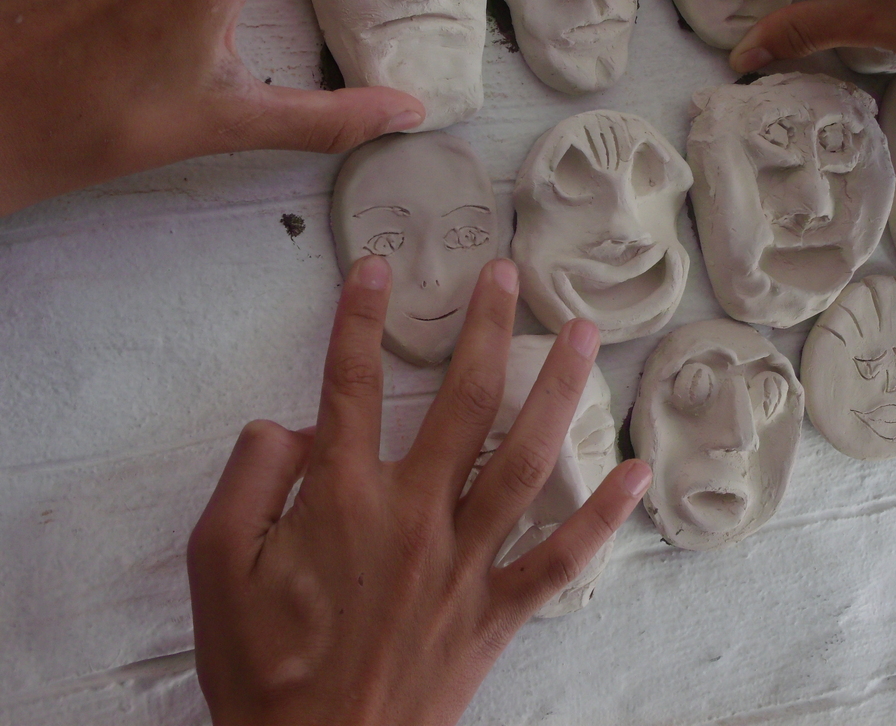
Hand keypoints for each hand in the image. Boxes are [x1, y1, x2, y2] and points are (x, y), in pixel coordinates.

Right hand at [187, 256, 650, 725]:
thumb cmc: (263, 670)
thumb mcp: (216, 568)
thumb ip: (248, 479)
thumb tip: (290, 424)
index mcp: (342, 500)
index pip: (353, 385)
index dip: (362, 319)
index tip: (379, 268)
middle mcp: (414, 517)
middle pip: (462, 402)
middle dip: (487, 328)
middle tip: (508, 276)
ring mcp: (464, 562)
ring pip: (524, 459)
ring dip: (558, 391)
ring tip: (583, 336)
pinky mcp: (496, 611)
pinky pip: (560, 557)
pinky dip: (602, 515)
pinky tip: (637, 472)